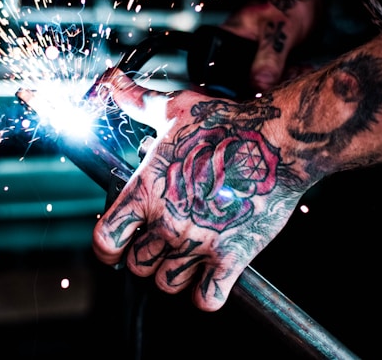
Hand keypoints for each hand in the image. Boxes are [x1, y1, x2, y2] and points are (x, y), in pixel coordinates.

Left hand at [92, 68, 304, 310]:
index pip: (104, 240)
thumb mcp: (174, 109)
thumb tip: (110, 81)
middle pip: (135, 267)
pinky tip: (209, 276)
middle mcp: (167, 222)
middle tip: (159, 242)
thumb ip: (136, 101)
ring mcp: (198, 243)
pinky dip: (205, 295)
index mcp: (146, 191)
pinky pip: (206, 300)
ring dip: (171, 274)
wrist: (278, 141)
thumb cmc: (225, 123)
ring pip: (166, 284)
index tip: (114, 244)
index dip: (105, 246)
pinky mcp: (232, 258)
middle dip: (142, 258)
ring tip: (184, 254)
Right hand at [221, 0, 322, 91]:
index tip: (245, 103)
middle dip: (261, 90)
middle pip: (240, 83)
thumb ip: (268, 60)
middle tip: (281, 88)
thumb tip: (258, 88)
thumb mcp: (278, 31)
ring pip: (260, 81)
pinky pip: (275, 76)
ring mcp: (254, 56)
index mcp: (226, 40)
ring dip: (279, 84)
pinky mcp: (271, 60)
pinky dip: (287, 77)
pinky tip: (301, 69)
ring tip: (298, 71)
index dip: (228, 91)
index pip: (217, 75)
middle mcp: (237, 51)